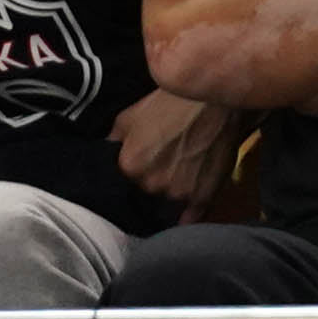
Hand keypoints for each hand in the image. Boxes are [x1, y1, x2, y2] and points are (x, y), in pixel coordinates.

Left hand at [111, 89, 239, 207]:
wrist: (212, 100)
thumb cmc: (169, 102)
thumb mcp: (130, 115)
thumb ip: (112, 140)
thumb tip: (104, 153)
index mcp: (130, 167)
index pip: (124, 183)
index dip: (132, 177)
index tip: (139, 171)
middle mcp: (151, 185)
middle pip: (147, 194)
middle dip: (151, 185)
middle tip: (163, 171)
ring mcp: (178, 194)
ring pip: (169, 204)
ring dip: (170, 197)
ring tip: (179, 182)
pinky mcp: (203, 197)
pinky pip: (191, 218)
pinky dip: (187, 217)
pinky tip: (186, 214)